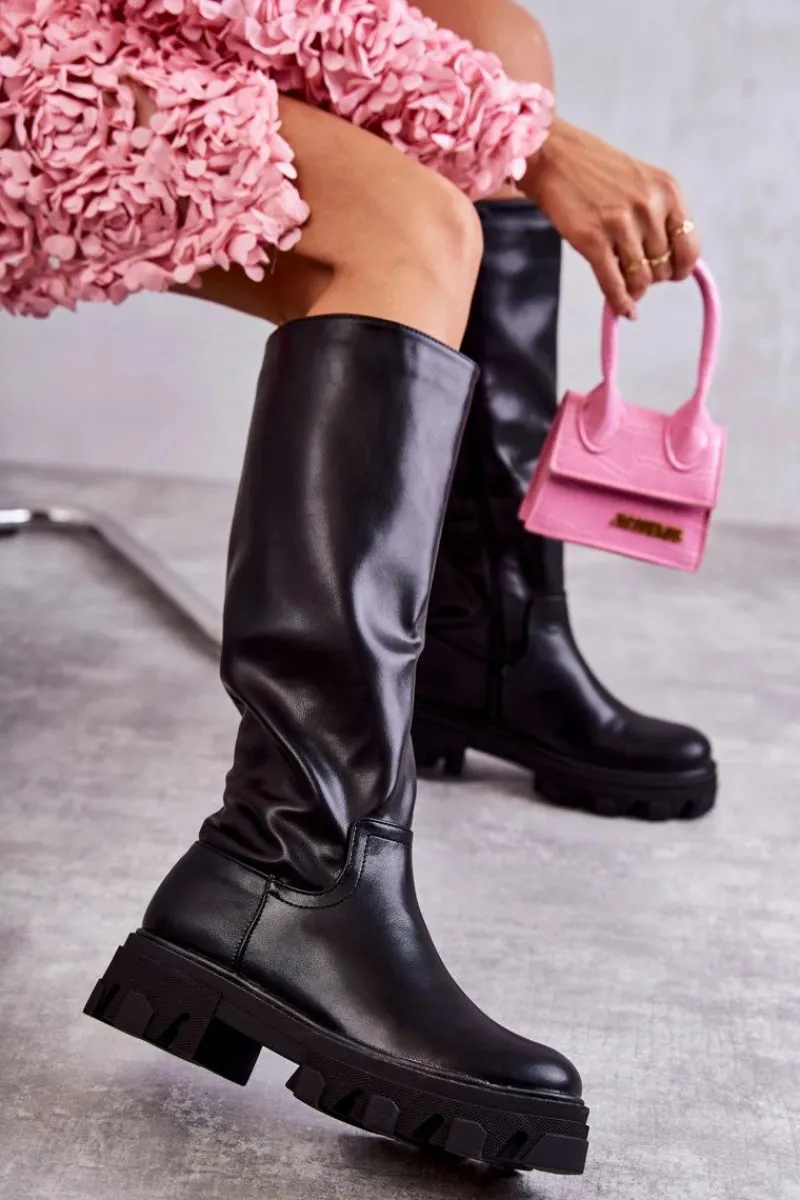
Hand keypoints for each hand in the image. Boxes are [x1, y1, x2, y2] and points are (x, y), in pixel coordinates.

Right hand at [523, 118, 700, 317]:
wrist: (555, 157)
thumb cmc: (597, 171)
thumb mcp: (642, 183)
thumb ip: (660, 216)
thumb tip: (672, 261)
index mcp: (668, 192)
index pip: (689, 247)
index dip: (682, 268)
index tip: (672, 274)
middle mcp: (649, 207)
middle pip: (664, 267)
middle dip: (653, 277)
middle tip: (638, 275)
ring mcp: (621, 225)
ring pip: (641, 280)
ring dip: (635, 291)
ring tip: (628, 290)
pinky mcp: (593, 240)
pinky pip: (614, 285)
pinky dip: (621, 303)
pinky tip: (624, 311)